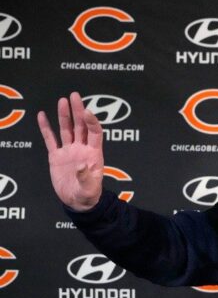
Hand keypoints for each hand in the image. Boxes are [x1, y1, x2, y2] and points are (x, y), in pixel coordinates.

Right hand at [38, 92, 103, 210]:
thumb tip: (82, 165)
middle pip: (80, 126)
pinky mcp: (56, 156)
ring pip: (66, 129)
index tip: (87, 111)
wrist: (77, 202)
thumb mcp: (90, 188)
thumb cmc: (88, 195)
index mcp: (94, 154)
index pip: (95, 133)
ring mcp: (69, 151)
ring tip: (62, 100)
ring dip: (64, 115)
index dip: (92, 122)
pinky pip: (50, 139)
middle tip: (74, 95)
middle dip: (78, 110)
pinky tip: (42, 115)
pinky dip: (46, 128)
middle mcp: (82, 148)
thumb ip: (87, 177)